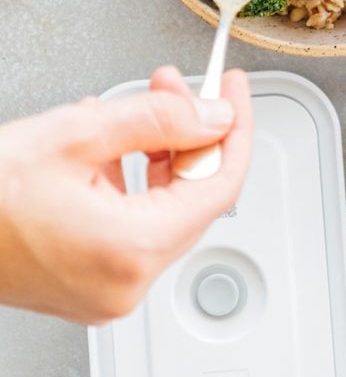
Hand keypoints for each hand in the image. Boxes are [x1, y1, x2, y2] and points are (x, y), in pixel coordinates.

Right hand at [0, 66, 252, 323]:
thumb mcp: (79, 133)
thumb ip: (159, 119)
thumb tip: (212, 115)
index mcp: (131, 250)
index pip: (219, 186)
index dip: (234, 130)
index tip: (235, 90)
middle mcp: (126, 283)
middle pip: (193, 197)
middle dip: (191, 133)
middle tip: (180, 86)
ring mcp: (109, 290)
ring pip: (164, 208)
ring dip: (162, 151)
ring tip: (146, 102)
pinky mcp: (92, 284)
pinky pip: (136, 226)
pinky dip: (136, 180)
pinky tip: (117, 143)